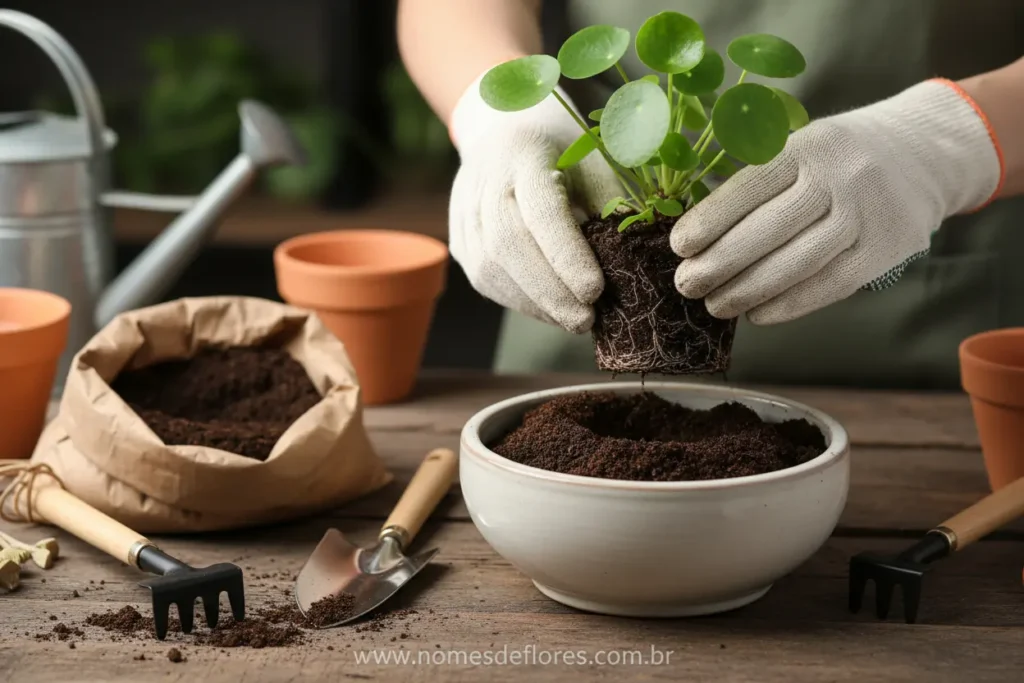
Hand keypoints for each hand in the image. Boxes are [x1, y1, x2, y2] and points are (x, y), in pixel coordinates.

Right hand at [449, 75, 621, 332]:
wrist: (503, 131)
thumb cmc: (563, 150)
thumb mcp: (595, 162)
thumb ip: (610, 205)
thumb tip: (632, 263)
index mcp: (524, 154)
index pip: (540, 211)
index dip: (566, 255)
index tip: (595, 291)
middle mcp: (484, 182)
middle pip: (508, 245)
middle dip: (550, 291)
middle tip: (586, 321)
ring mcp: (464, 212)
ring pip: (490, 269)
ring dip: (535, 303)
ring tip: (573, 320)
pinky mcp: (459, 240)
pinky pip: (484, 279)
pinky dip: (520, 302)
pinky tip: (549, 310)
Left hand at [671, 79, 1002, 324]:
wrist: (926, 152)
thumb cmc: (840, 156)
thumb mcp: (802, 145)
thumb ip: (758, 182)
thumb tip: (697, 237)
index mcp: (808, 146)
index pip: (749, 187)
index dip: (710, 221)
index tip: (679, 247)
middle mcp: (840, 178)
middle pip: (769, 230)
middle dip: (719, 264)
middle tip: (686, 285)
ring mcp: (866, 216)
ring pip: (797, 264)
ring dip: (748, 292)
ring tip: (716, 306)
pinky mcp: (886, 250)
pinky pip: (830, 286)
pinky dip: (788, 305)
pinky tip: (757, 314)